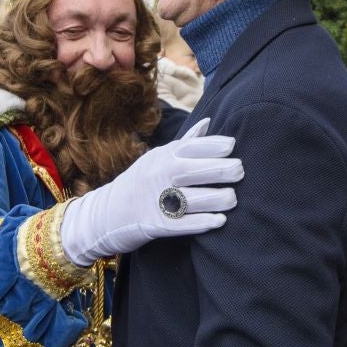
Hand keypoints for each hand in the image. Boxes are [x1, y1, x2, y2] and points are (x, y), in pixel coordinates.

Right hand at [58, 118, 241, 265]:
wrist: (106, 213)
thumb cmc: (140, 182)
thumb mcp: (157, 157)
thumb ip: (186, 143)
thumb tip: (209, 121)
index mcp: (163, 156)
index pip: (193, 146)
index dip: (216, 145)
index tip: (233, 146)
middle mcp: (160, 175)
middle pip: (197, 170)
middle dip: (223, 170)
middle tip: (240, 172)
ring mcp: (157, 200)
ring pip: (195, 198)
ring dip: (219, 198)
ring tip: (232, 198)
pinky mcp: (156, 224)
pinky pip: (185, 223)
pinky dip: (204, 221)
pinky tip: (220, 220)